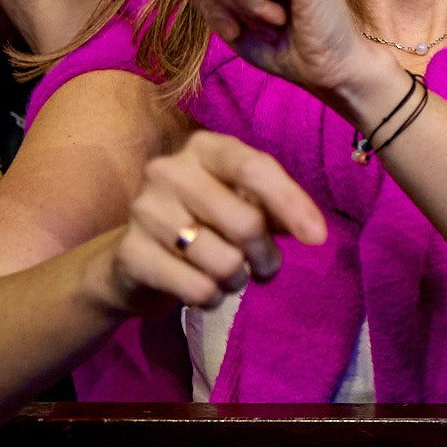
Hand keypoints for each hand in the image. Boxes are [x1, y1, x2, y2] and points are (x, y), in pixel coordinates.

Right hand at [101, 131, 328, 314]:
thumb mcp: (243, 203)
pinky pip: (197, 288)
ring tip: (230, 275)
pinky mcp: (129, 253)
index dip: (292, 203)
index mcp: (204, 148)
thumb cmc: (206, 222)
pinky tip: (205, 291)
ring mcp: (144, 210)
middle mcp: (168, 170)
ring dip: (238, 280)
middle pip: (245, 222)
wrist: (136, 259)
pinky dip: (213, 298)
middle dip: (266, 255)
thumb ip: (276, 207)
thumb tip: (312, 229)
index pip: (255, 169)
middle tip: (264, 266)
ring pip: (224, 262)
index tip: (318, 238)